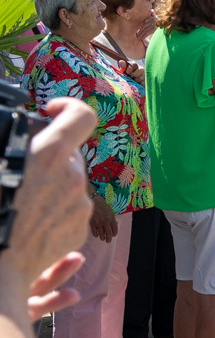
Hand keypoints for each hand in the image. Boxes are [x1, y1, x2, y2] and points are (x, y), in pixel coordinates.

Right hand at [0, 98, 96, 313]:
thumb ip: (10, 146)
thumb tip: (22, 137)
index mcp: (47, 154)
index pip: (81, 115)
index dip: (68, 107)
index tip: (51, 110)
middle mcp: (71, 177)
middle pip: (71, 153)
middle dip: (50, 156)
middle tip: (22, 169)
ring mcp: (79, 205)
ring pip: (70, 183)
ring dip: (50, 186)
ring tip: (18, 202)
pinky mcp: (79, 230)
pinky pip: (70, 210)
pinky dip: (53, 211)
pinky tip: (27, 222)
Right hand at [89, 204, 117, 242]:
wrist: (93, 201)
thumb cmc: (102, 205)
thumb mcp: (110, 210)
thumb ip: (111, 218)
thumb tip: (114, 224)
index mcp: (111, 218)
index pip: (114, 228)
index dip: (114, 233)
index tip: (114, 235)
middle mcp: (105, 221)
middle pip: (108, 233)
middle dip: (109, 238)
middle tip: (108, 241)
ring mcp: (98, 223)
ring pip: (101, 233)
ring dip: (102, 237)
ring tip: (102, 239)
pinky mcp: (92, 223)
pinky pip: (94, 231)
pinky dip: (96, 234)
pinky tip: (96, 235)